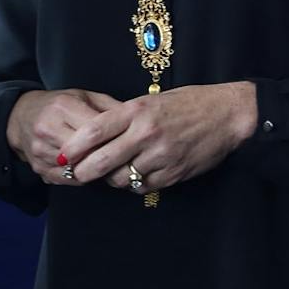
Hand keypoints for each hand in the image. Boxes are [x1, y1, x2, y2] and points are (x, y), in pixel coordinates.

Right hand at [6, 88, 121, 184]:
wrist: (19, 116)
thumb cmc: (58, 105)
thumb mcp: (83, 96)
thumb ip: (109, 107)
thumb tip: (138, 119)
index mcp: (63, 107)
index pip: (96, 129)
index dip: (116, 139)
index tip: (131, 143)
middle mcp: (48, 128)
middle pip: (87, 152)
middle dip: (107, 157)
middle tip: (125, 160)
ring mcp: (41, 150)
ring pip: (78, 169)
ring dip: (96, 171)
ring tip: (111, 167)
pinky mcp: (38, 168)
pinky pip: (68, 180)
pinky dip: (83, 178)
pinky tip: (92, 172)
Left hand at [61, 81, 258, 194]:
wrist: (226, 115)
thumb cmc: (186, 104)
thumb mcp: (150, 101)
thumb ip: (123, 118)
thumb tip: (92, 136)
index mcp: (136, 111)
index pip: (93, 132)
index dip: (73, 147)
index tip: (62, 156)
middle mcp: (146, 134)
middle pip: (102, 161)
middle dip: (83, 172)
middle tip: (75, 174)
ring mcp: (161, 156)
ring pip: (121, 178)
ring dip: (110, 179)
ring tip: (109, 173)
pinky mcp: (174, 173)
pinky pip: (143, 186)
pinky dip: (133, 185)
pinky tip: (133, 176)